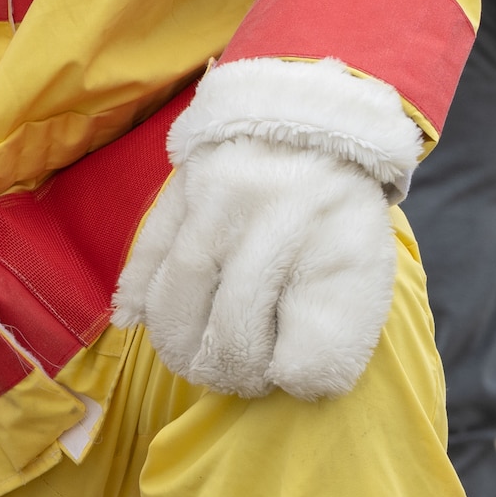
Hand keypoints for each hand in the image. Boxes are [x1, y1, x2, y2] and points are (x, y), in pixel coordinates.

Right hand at [111, 56, 419, 399]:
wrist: (311, 116)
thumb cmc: (339, 208)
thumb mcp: (366, 266)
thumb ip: (337, 329)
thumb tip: (290, 381)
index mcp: (334, 247)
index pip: (309, 347)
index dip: (291, 376)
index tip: (284, 375)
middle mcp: (276, 224)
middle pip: (235, 326)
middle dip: (228, 370)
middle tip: (234, 378)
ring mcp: (221, 201)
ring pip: (184, 291)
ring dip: (179, 343)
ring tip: (190, 360)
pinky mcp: (183, 186)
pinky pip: (151, 245)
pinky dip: (135, 289)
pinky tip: (129, 321)